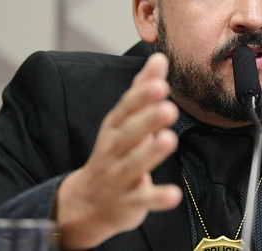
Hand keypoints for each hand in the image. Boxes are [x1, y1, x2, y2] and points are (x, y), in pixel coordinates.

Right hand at [54, 53, 182, 249]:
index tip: (159, 83)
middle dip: (147, 120)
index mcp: (115, 128)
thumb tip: (159, 58)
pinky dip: (157, 197)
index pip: (126, 108)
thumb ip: (143, 90)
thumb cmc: (114, 153)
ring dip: (150, 153)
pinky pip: (142, 200)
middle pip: (129, 134)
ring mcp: (118, 177)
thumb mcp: (124, 120)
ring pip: (134, 164)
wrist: (86, 204)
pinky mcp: (127, 203)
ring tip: (169, 139)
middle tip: (168, 107)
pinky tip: (174, 195)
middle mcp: (113, 150)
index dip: (142, 96)